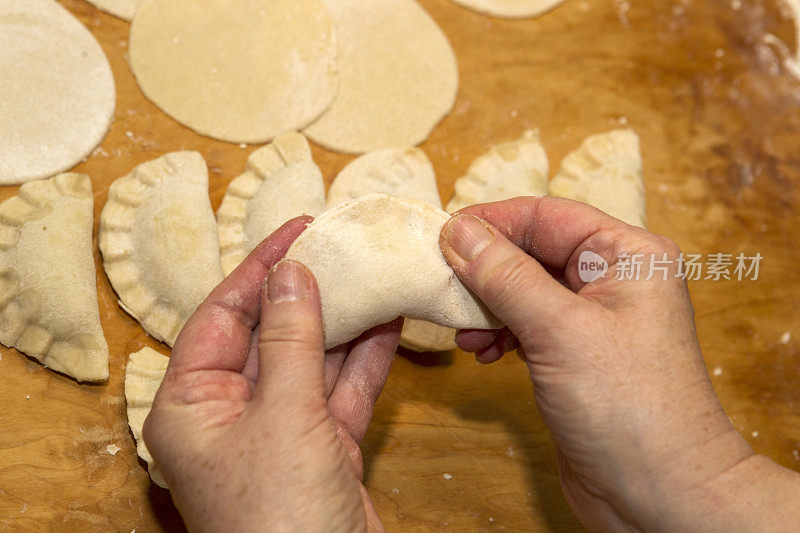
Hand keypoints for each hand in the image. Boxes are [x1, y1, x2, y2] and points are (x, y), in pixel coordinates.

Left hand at [143, 217, 400, 531]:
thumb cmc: (278, 518)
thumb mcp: (284, 415)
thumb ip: (291, 339)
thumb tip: (292, 273)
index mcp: (193, 403)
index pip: (222, 314)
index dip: (260, 267)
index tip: (299, 229)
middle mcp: (231, 413)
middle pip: (270, 332)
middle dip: (308, 291)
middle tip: (343, 245)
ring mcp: (280, 430)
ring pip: (312, 358)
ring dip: (344, 321)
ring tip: (372, 272)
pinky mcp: (322, 447)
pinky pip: (342, 389)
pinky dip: (366, 359)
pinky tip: (390, 322)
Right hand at [439, 196, 799, 530]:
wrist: (660, 494)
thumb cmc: (629, 408)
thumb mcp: (559, 330)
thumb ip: (506, 276)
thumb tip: (457, 231)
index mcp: (627, 254)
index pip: (546, 216)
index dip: (490, 222)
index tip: (440, 234)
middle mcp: (613, 278)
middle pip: (532, 251)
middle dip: (485, 269)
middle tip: (441, 284)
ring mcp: (594, 318)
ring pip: (524, 289)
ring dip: (487, 305)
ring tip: (463, 332)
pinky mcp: (576, 354)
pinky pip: (527, 324)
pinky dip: (500, 333)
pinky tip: (483, 352)